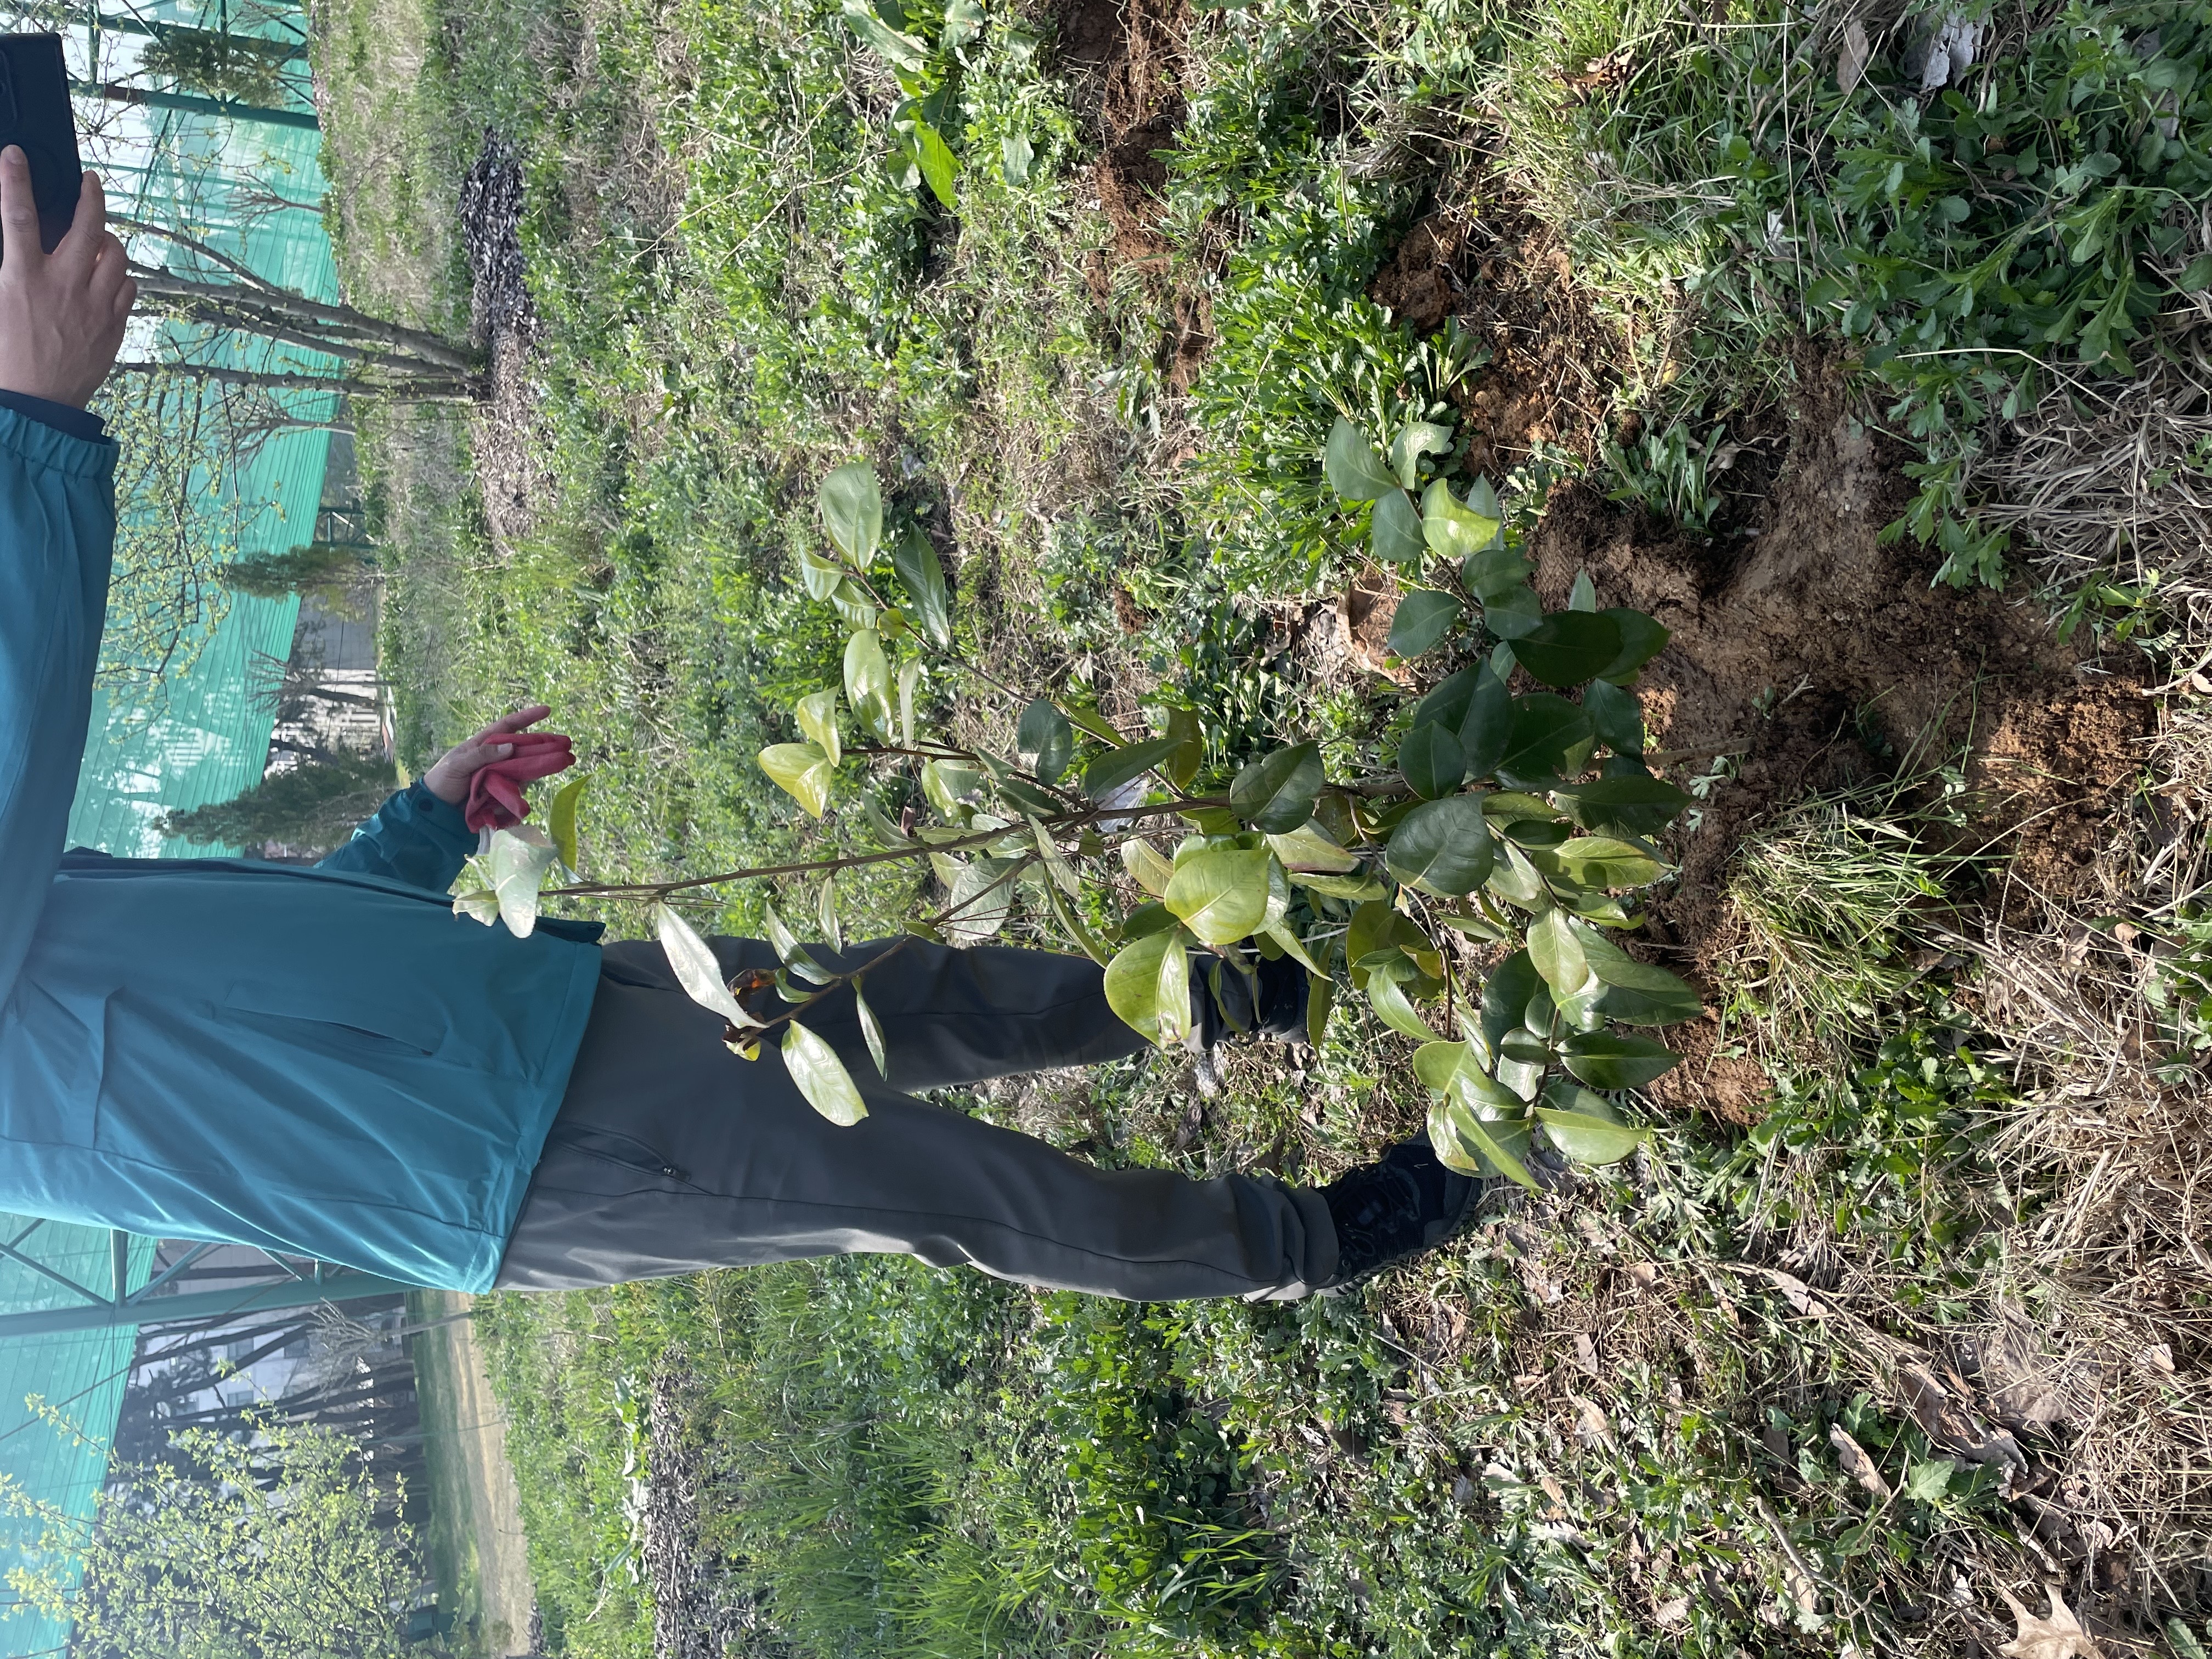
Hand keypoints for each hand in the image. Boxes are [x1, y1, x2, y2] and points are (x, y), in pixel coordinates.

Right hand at [0, 151, 134, 408]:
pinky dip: (119, 277)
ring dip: (108, 242)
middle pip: (88, 227)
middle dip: (91, 197)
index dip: (14, 181)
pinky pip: (127, 288)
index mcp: (22, 279)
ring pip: (116, 256)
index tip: (15, 155)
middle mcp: (63, 287)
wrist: (36, 402)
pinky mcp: (114, 326)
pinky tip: (107, 279)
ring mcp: (94, 306)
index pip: (18, 217)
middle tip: (90, 182)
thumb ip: (13, 268)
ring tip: (97, 241)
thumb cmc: (6, 353)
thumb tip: (18, 245)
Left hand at [424, 705, 552, 805]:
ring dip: (521, 784)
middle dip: (543, 752)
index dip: (528, 717)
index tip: (547, 710)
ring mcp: (500, 777)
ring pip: (523, 776)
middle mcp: (497, 759)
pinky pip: (515, 797)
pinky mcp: (501, 796)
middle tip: (564, 755)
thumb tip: (511, 746)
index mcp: (484, 744)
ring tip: (500, 794)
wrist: (435, 809)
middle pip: (525, 751)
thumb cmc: (442, 780)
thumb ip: (483, 754)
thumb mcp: (457, 764)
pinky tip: (497, 809)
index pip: (509, 726)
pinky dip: (511, 803)